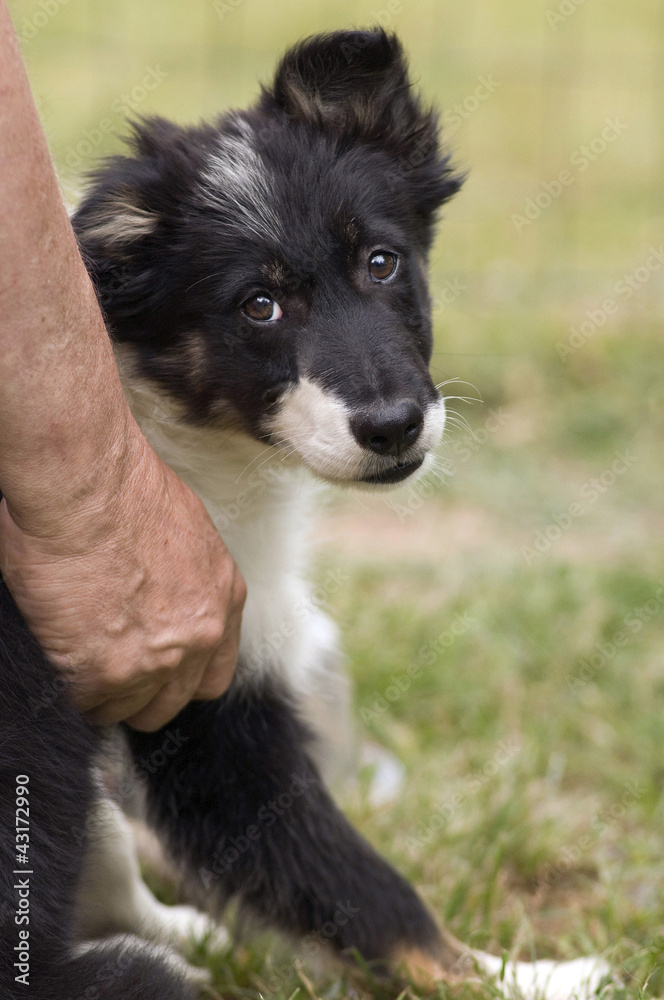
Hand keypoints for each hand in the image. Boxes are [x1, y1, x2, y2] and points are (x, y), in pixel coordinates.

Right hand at [0, 429, 245, 730]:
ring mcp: (157, 659)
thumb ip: (183, 577)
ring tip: (78, 662)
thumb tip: (157, 593)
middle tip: (111, 671)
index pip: (214, 670)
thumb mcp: (186, 530)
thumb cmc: (122, 487)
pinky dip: (70, 690)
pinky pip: (87, 706)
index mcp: (223, 596)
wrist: (86, 484)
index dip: (180, 675)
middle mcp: (201, 635)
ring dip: (105, 695)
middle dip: (143, 694)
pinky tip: (58, 660)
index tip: (156, 669)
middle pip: (175, 700)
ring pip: (130, 710)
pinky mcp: (107, 673)